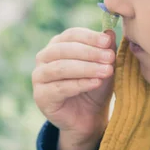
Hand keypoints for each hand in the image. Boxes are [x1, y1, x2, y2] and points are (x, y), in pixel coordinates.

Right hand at [32, 27, 116, 144]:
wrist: (89, 117)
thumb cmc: (94, 86)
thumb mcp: (104, 65)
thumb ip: (105, 49)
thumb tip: (110, 32)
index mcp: (57, 45)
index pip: (71, 35)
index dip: (89, 37)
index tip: (107, 42)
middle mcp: (44, 57)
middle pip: (64, 49)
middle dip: (89, 52)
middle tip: (109, 57)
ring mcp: (39, 77)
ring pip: (60, 68)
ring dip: (86, 68)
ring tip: (107, 71)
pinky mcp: (41, 96)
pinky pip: (60, 88)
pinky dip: (80, 84)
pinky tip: (96, 82)